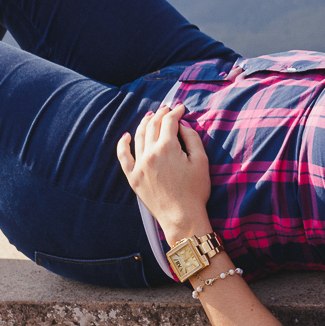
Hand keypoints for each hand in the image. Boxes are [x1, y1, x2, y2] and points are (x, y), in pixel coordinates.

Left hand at [116, 105, 211, 239]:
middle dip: (161, 114)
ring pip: (139, 137)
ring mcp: (139, 166)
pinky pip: (123, 157)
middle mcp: (150, 153)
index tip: (181, 108)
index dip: (175, 111)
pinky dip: (123, 144)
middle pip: (153, 125)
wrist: (182, 217)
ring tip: (151, 116)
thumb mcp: (201, 160)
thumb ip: (192, 138)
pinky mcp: (132, 178)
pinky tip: (126, 136)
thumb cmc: (196, 190)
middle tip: (167, 109)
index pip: (169, 121)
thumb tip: (182, 124)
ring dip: (145, 123)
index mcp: (167, 148)